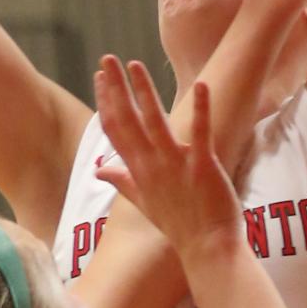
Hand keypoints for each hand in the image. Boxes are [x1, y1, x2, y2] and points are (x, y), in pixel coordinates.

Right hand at [93, 56, 242, 251]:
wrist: (208, 248)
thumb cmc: (178, 224)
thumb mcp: (142, 202)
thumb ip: (121, 181)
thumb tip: (98, 171)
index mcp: (138, 171)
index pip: (115, 130)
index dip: (106, 101)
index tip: (99, 77)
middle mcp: (151, 165)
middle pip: (128, 120)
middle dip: (116, 88)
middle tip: (107, 58)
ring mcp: (176, 165)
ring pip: (155, 122)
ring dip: (145, 92)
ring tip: (135, 64)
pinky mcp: (202, 167)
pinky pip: (200, 134)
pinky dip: (201, 110)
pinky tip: (202, 85)